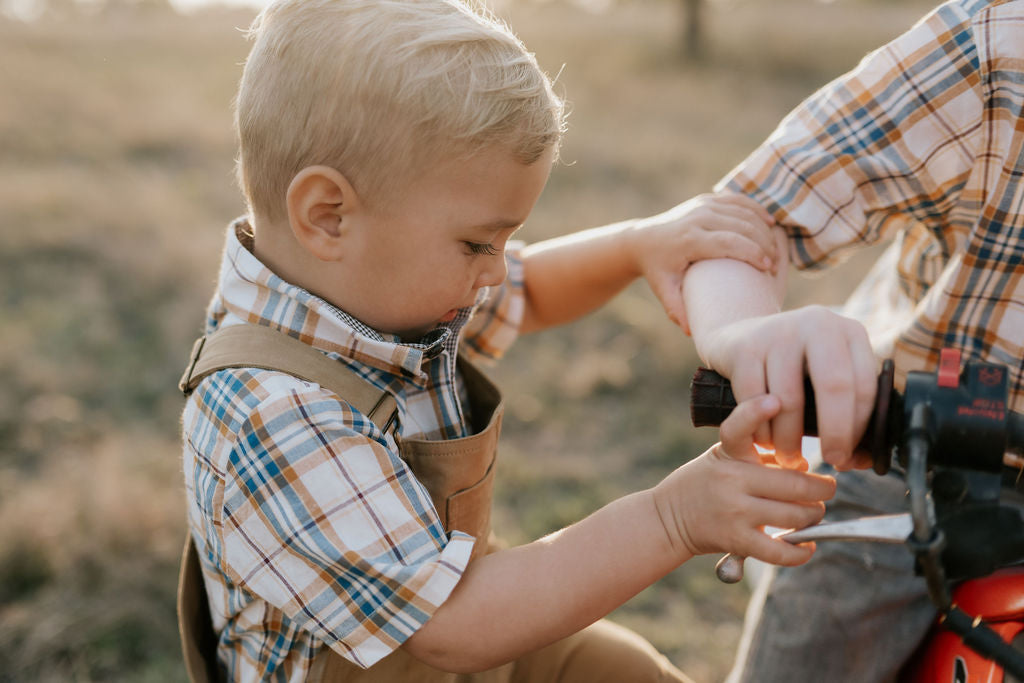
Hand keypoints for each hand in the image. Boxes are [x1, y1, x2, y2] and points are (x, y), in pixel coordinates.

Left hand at [629, 192, 776, 328]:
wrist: (642, 241)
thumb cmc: (658, 270)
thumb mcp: (664, 290)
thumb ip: (677, 310)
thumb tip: (692, 332)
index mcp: (689, 239)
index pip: (730, 242)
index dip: (753, 253)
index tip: (768, 268)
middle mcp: (697, 217)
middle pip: (742, 225)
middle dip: (764, 243)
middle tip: (776, 263)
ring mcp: (702, 205)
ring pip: (743, 212)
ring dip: (763, 229)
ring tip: (774, 250)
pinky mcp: (707, 200)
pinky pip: (738, 201)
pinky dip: (756, 210)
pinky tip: (770, 224)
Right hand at [653, 394, 835, 565]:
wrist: (667, 518)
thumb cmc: (706, 482)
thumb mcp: (725, 457)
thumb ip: (763, 457)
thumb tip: (804, 468)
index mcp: (729, 453)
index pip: (738, 427)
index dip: (755, 412)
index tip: (775, 400)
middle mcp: (731, 480)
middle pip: (795, 484)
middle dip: (822, 489)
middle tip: (827, 489)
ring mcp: (734, 512)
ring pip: (795, 517)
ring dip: (814, 517)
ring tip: (813, 514)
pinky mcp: (736, 541)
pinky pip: (779, 550)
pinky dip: (801, 551)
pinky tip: (807, 545)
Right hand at [699, 305, 876, 469]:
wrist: (735, 337)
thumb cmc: (790, 367)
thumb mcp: (824, 375)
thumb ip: (846, 410)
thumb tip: (862, 460)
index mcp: (848, 332)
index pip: (865, 386)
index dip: (859, 428)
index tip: (848, 456)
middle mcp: (816, 324)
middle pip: (835, 386)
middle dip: (835, 433)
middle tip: (830, 460)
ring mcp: (778, 333)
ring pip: (789, 400)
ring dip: (788, 439)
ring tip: (788, 456)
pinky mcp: (744, 347)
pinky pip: (754, 401)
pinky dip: (759, 429)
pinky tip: (763, 439)